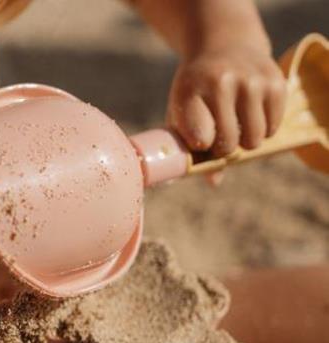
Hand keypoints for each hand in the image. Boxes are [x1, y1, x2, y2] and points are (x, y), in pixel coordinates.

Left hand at [167, 45, 286, 158]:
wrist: (224, 45)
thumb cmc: (196, 93)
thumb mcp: (182, 114)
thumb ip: (190, 149)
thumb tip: (214, 181)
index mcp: (189, 91)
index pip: (201, 136)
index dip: (202, 147)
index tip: (201, 142)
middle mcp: (221, 81)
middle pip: (229, 143)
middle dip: (224, 148)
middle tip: (219, 136)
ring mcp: (251, 80)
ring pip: (254, 139)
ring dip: (245, 141)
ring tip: (236, 125)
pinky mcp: (275, 80)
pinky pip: (273, 127)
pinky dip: (264, 129)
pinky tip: (251, 113)